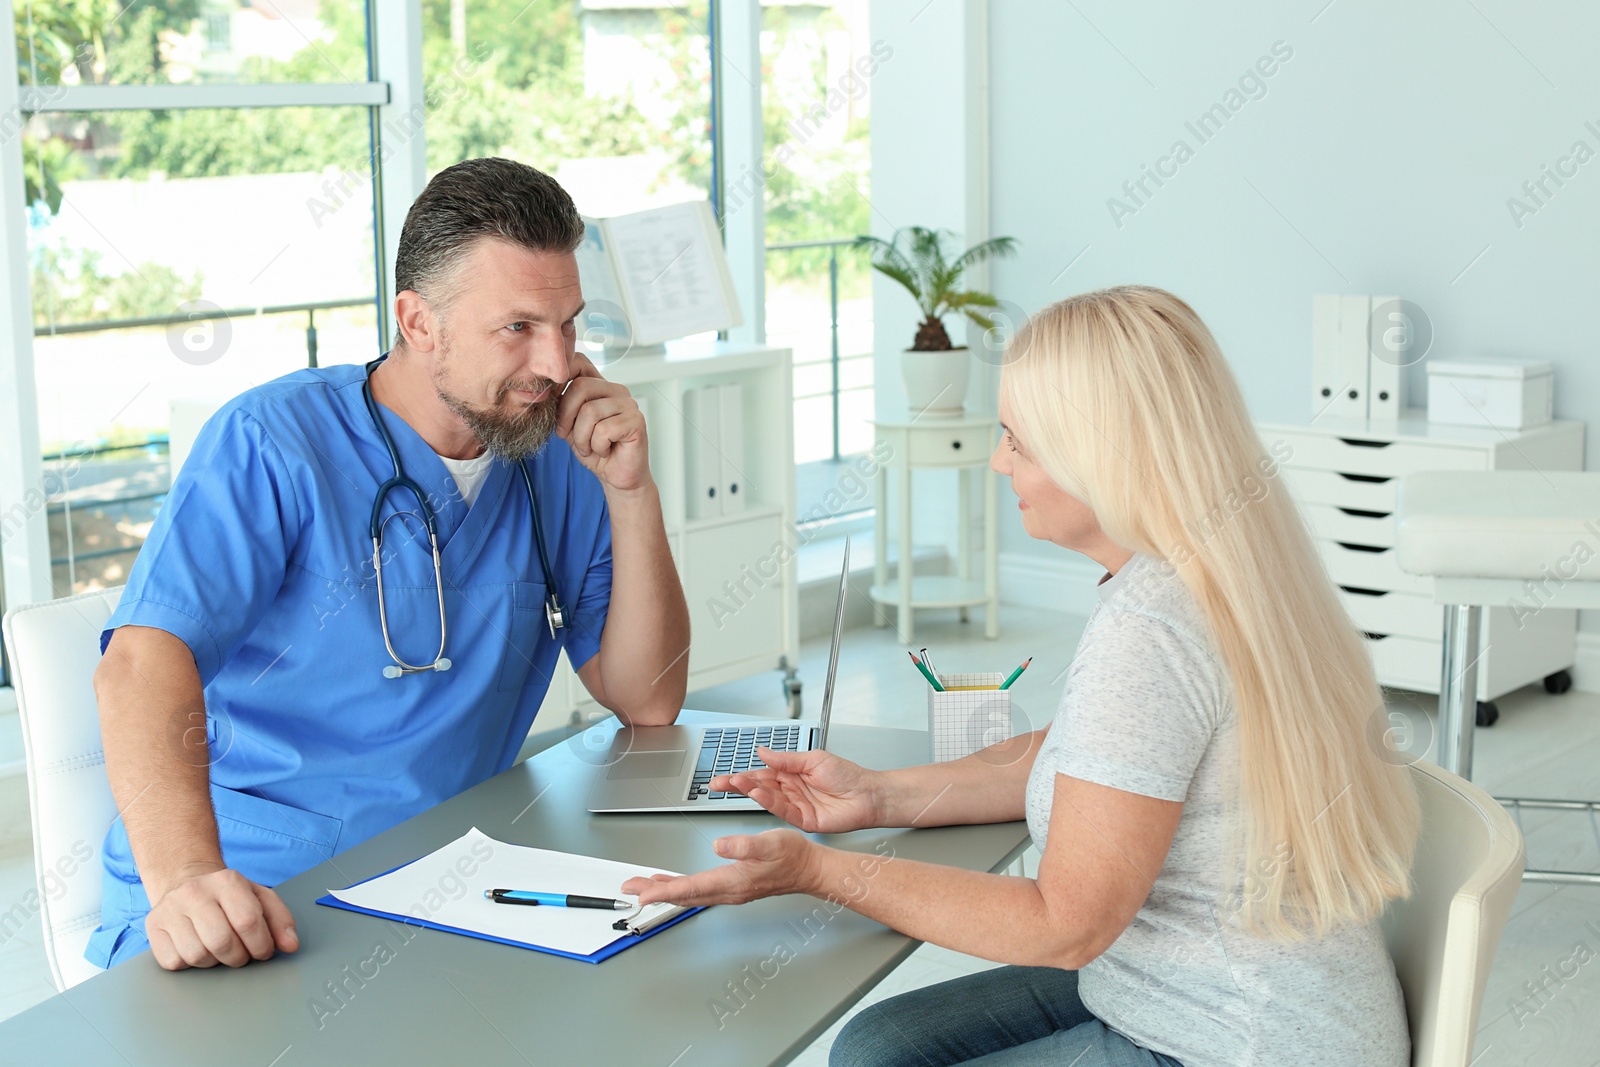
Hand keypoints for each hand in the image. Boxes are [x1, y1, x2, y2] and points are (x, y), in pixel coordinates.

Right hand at [144, 866, 298, 969]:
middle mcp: (195, 892)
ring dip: (215, 962)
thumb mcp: (258, 897)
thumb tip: (291, 946)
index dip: (261, 945)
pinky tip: (197, 948)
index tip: (264, 951)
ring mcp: (170, 909)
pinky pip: (174, 961)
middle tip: (243, 955)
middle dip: (239, 957)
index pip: (248, 921)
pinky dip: (190, 964)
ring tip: (220, 950)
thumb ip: (280, 920)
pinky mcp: (153, 927)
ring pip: (197, 955)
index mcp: (227, 881)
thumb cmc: (227, 895)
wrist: (185, 880)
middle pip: (222, 942)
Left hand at [556, 353, 649, 491]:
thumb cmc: (595, 451)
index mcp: (601, 387)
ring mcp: (629, 404)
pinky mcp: (636, 421)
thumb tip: (544, 390)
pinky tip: (604, 451)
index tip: (551, 401)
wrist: (616, 477)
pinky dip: (597, 446)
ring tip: (589, 448)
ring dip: (582, 437)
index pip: (579, 362)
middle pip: (581, 386)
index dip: (560, 378)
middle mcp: (617, 390)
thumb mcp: (570, 426)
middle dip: (566, 416)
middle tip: (567, 436)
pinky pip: (604, 430)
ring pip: (590, 411)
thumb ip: (561, 406)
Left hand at [620, 829, 821, 905]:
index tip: (642, 894)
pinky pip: (698, 891)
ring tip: (642, 886)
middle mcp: (728, 890)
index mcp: (733, 881)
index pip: (690, 888)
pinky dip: (679, 888)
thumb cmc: (792, 856)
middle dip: (654, 892)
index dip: (663, 891)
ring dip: (664, 890)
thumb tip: (718, 846)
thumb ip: (743, 845)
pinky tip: (672, 883)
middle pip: (683, 895)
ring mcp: (729, 891)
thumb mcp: (769, 843)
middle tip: (629, 888)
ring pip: (689, 894)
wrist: (808, 869)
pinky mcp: (732, 886)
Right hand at [714, 748, 884, 832]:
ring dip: (750, 791)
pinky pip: (782, 810)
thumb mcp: (814, 759)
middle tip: (719, 784)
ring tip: (736, 783)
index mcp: (792, 774)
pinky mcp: (803, 820)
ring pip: (767, 798)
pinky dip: (768, 802)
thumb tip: (764, 751)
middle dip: (738, 785)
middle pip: (759, 787)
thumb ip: (786, 759)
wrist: (867, 795)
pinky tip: (758, 794)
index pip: (762, 774)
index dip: (743, 775)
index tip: (726, 775)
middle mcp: (791, 790)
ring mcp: (795, 806)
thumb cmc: (847, 776)